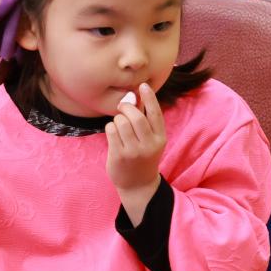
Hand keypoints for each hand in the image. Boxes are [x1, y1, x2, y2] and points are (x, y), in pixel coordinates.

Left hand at [107, 82, 165, 222]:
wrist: (138, 184)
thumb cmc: (143, 156)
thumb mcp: (151, 141)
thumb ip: (145, 121)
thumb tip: (133, 96)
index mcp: (160, 138)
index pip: (155, 114)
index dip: (149, 98)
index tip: (143, 85)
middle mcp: (149, 145)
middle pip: (136, 117)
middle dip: (127, 107)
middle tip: (123, 107)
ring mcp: (134, 151)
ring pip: (121, 123)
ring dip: (117, 119)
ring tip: (119, 125)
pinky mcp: (119, 156)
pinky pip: (111, 131)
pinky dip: (110, 128)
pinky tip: (113, 134)